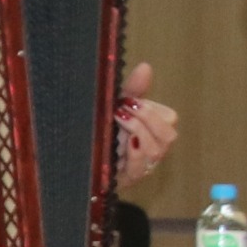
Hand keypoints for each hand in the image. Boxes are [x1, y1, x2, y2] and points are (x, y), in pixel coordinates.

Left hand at [112, 59, 179, 185]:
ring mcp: (143, 166)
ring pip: (156, 151)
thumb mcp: (116, 106)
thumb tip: (145, 66)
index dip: (149, 109)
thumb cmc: (103, 130)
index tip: (126, 101)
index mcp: (155, 131)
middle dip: (145, 118)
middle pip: (168, 135)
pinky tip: (120, 144)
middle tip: (120, 111)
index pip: (169, 118)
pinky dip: (131, 153)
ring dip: (136, 133)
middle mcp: (154, 150)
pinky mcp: (129, 179)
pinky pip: (139, 168)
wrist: (77, 158)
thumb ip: (133, 89)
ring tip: (117, 123)